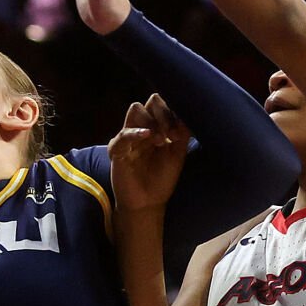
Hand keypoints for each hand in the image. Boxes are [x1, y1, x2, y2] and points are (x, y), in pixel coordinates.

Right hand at [108, 94, 188, 209]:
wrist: (148, 203)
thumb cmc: (162, 179)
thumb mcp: (178, 154)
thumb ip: (183, 133)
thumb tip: (188, 113)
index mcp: (157, 128)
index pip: (163, 106)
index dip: (174, 112)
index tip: (181, 133)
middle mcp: (142, 129)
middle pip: (150, 102)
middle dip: (164, 114)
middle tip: (172, 135)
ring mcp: (129, 138)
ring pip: (136, 110)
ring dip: (152, 121)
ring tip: (161, 140)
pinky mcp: (117, 151)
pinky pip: (123, 135)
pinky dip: (135, 133)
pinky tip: (148, 136)